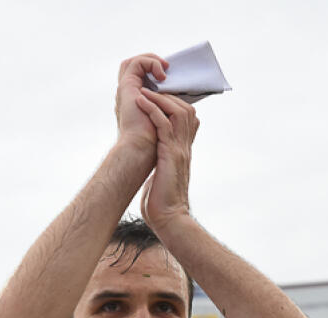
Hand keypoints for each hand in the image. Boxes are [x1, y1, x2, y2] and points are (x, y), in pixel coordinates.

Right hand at [115, 54, 167, 150]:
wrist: (142, 148)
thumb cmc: (153, 141)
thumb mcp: (165, 119)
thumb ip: (170, 109)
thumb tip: (186, 106)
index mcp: (135, 102)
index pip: (141, 78)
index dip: (155, 72)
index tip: (171, 75)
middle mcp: (129, 94)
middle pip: (136, 67)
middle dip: (153, 62)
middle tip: (168, 67)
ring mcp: (126, 89)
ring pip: (135, 61)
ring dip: (153, 60)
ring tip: (166, 68)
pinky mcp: (126, 86)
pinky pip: (137, 63)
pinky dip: (150, 63)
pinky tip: (162, 75)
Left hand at [136, 87, 198, 230]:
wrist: (168, 218)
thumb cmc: (161, 203)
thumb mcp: (161, 177)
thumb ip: (160, 165)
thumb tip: (151, 163)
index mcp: (182, 152)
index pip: (186, 119)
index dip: (174, 105)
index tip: (157, 97)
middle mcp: (184, 147)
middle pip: (186, 110)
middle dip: (168, 96)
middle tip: (151, 89)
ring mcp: (179, 150)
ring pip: (178, 111)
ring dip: (160, 98)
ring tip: (145, 91)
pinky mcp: (170, 154)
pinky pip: (164, 124)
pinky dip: (153, 109)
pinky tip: (141, 101)